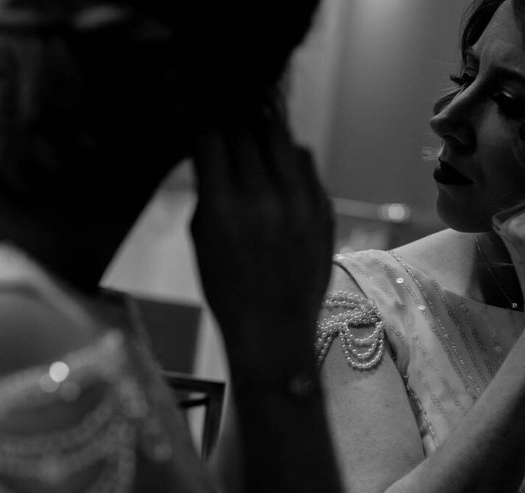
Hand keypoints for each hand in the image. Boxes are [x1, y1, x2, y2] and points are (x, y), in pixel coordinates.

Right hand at [190, 111, 333, 348]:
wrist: (274, 330)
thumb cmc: (227, 289)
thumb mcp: (201, 241)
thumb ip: (205, 192)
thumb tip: (209, 149)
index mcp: (223, 209)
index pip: (211, 137)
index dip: (203, 129)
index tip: (202, 132)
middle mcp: (263, 200)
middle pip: (244, 131)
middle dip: (231, 130)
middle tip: (227, 134)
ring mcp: (299, 203)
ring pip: (279, 137)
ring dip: (261, 135)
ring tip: (253, 145)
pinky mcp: (323, 208)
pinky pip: (304, 160)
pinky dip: (287, 156)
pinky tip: (277, 169)